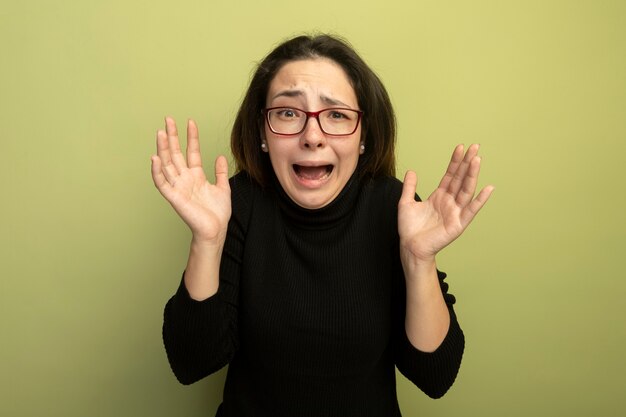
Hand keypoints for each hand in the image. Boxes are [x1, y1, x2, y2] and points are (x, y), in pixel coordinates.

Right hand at [151, 117, 231, 243]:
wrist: (215, 230)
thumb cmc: (217, 213)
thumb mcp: (223, 188)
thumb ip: (220, 172)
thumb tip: (220, 156)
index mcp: (196, 176)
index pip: (191, 151)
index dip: (191, 137)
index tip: (190, 122)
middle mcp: (184, 179)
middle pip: (175, 154)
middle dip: (172, 137)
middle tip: (168, 119)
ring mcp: (178, 187)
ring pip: (167, 164)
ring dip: (162, 148)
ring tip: (160, 132)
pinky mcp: (174, 197)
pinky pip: (162, 183)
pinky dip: (157, 171)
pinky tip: (155, 158)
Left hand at [398, 144, 493, 262]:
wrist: (410, 246)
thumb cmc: (409, 228)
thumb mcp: (406, 203)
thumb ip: (410, 187)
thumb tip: (411, 171)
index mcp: (440, 196)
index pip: (450, 175)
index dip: (455, 162)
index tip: (461, 147)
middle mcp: (450, 202)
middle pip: (460, 179)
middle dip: (467, 163)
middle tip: (475, 146)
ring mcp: (455, 212)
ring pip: (466, 190)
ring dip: (472, 175)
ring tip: (477, 159)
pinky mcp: (458, 224)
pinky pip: (471, 210)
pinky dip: (480, 200)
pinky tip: (488, 188)